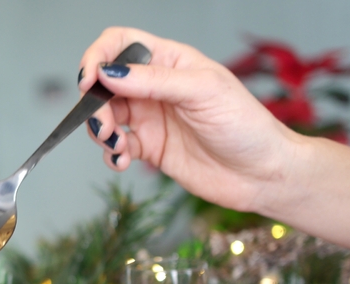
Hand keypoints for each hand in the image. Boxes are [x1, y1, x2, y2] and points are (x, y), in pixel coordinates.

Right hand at [77, 27, 298, 215]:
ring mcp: (151, 118)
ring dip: (101, 133)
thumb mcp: (202, 92)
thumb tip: (109, 73)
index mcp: (170, 61)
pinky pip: (116, 147)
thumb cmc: (245, 125)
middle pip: (105, 85)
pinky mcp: (149, 149)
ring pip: (105, 117)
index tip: (89, 82)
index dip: (97, 57)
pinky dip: (111, 155)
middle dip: (96, 105)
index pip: (120, 43)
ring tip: (118, 147)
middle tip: (105, 128)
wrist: (261, 174)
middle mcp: (155, 87)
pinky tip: (123, 161)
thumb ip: (153, 81)